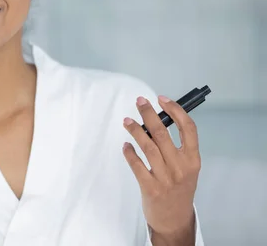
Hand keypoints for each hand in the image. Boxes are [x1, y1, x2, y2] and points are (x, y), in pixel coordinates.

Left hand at [122, 95, 200, 240]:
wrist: (175, 219)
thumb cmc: (179, 188)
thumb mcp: (187, 168)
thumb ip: (176, 148)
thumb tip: (156, 121)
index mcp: (193, 160)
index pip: (188, 128)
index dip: (175, 110)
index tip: (162, 99)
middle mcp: (180, 167)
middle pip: (163, 133)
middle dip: (149, 114)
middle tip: (139, 101)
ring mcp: (165, 178)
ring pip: (148, 147)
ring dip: (135, 131)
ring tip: (127, 120)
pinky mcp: (150, 188)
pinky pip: (137, 165)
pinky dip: (129, 153)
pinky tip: (125, 145)